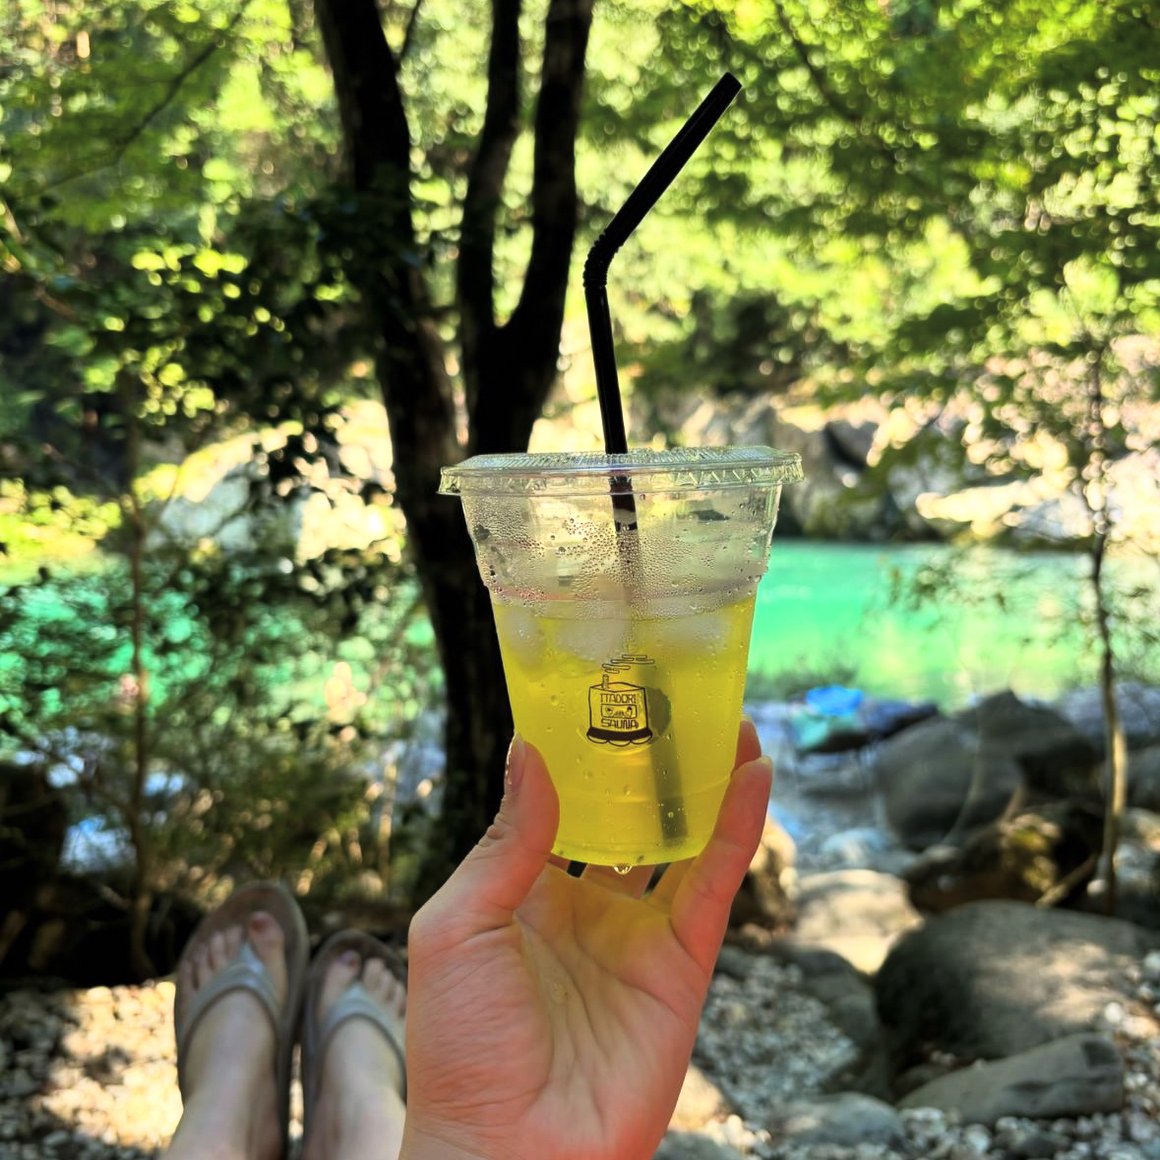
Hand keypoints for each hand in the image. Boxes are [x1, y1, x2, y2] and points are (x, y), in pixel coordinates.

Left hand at [401, 722, 771, 1159]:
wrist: (509, 1151)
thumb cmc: (459, 1045)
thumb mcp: (457, 926)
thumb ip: (505, 842)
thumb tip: (532, 752)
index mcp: (520, 890)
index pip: (558, 804)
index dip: (580, 754)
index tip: (599, 695)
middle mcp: (582, 904)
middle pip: (626, 815)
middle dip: (650, 763)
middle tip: (674, 699)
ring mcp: (634, 934)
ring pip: (678, 841)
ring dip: (703, 784)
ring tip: (727, 720)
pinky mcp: (680, 966)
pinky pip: (712, 885)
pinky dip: (735, 830)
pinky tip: (752, 776)